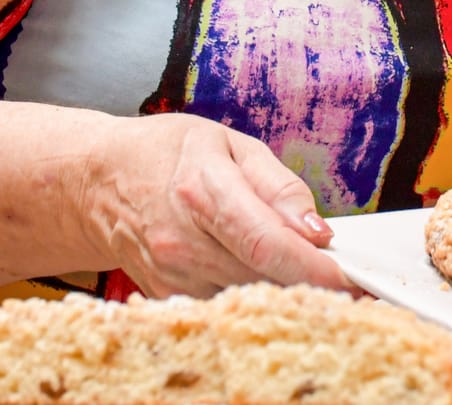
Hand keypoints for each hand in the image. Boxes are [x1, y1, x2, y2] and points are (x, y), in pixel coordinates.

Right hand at [85, 114, 357, 298]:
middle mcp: (183, 241)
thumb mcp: (230, 144)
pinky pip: (225, 307)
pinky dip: (254, 296)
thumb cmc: (168, 153)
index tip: (353, 277)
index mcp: (202, 191)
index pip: (267, 243)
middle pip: (263, 279)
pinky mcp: (168, 296)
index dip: (316, 268)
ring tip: (309, 274)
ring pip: (248, 300)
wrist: (99, 182)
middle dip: (313, 283)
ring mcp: (172, 276)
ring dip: (285, 291)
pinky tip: (267, 278)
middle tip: (351, 279)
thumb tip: (316, 231)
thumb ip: (279, 187)